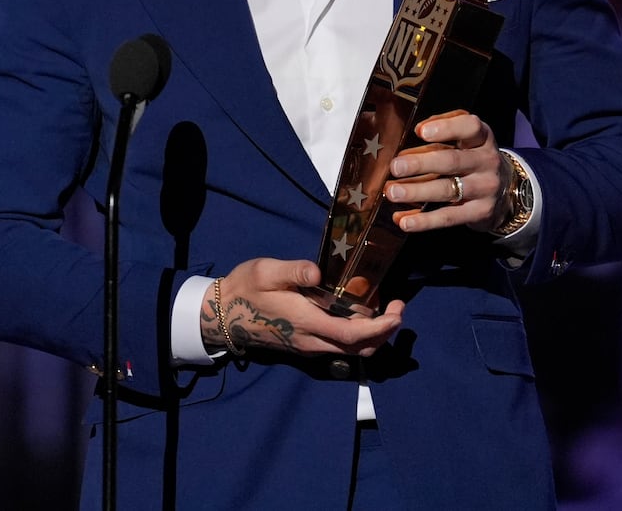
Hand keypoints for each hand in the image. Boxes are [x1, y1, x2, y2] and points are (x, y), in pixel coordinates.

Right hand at [202, 257, 404, 356]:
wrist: (223, 314)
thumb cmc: (246, 288)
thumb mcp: (267, 271)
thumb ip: (294, 271)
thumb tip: (318, 271)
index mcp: (306, 323)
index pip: (352, 335)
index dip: (380, 328)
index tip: (398, 313)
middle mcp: (312, 342)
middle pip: (359, 348)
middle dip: (385, 332)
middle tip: (398, 307)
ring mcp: (309, 347)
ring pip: (352, 350)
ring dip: (374, 335)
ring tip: (386, 310)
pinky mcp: (306, 345)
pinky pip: (340, 347)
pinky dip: (359, 336)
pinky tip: (361, 314)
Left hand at [386, 111, 511, 234]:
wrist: (506, 190)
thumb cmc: (474, 158)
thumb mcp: (467, 138)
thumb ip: (444, 129)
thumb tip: (418, 129)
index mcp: (483, 137)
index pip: (470, 127)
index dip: (446, 128)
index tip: (420, 131)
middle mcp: (487, 161)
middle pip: (452, 161)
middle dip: (420, 164)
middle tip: (395, 167)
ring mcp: (485, 188)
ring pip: (447, 190)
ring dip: (416, 192)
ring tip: (393, 192)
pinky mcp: (480, 212)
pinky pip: (449, 217)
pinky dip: (424, 220)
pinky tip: (404, 221)